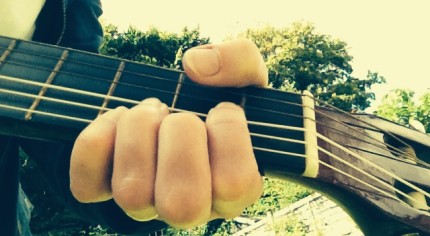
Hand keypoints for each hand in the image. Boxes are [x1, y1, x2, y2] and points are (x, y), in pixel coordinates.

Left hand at [69, 39, 267, 228]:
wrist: (179, 105)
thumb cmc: (218, 101)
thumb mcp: (247, 74)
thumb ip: (240, 61)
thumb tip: (196, 66)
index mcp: (235, 190)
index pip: (234, 184)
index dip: (227, 133)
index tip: (222, 107)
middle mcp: (193, 208)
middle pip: (181, 203)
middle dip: (179, 135)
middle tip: (180, 111)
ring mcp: (149, 204)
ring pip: (133, 194)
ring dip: (138, 132)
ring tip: (152, 110)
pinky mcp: (109, 191)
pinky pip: (88, 187)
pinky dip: (95, 143)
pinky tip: (116, 119)